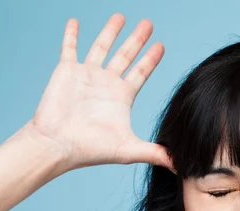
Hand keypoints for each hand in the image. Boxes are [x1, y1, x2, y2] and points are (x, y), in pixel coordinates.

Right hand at [28, 13, 173, 171]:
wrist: (58, 145)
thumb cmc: (91, 150)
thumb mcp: (129, 149)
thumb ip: (156, 153)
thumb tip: (181, 165)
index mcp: (122, 97)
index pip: (141, 72)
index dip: (151, 59)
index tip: (161, 46)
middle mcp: (106, 83)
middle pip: (126, 55)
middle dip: (137, 39)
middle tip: (149, 24)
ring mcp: (86, 75)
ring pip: (102, 46)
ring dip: (111, 31)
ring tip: (121, 16)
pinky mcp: (66, 71)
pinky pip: (69, 47)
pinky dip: (71, 34)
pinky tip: (74, 21)